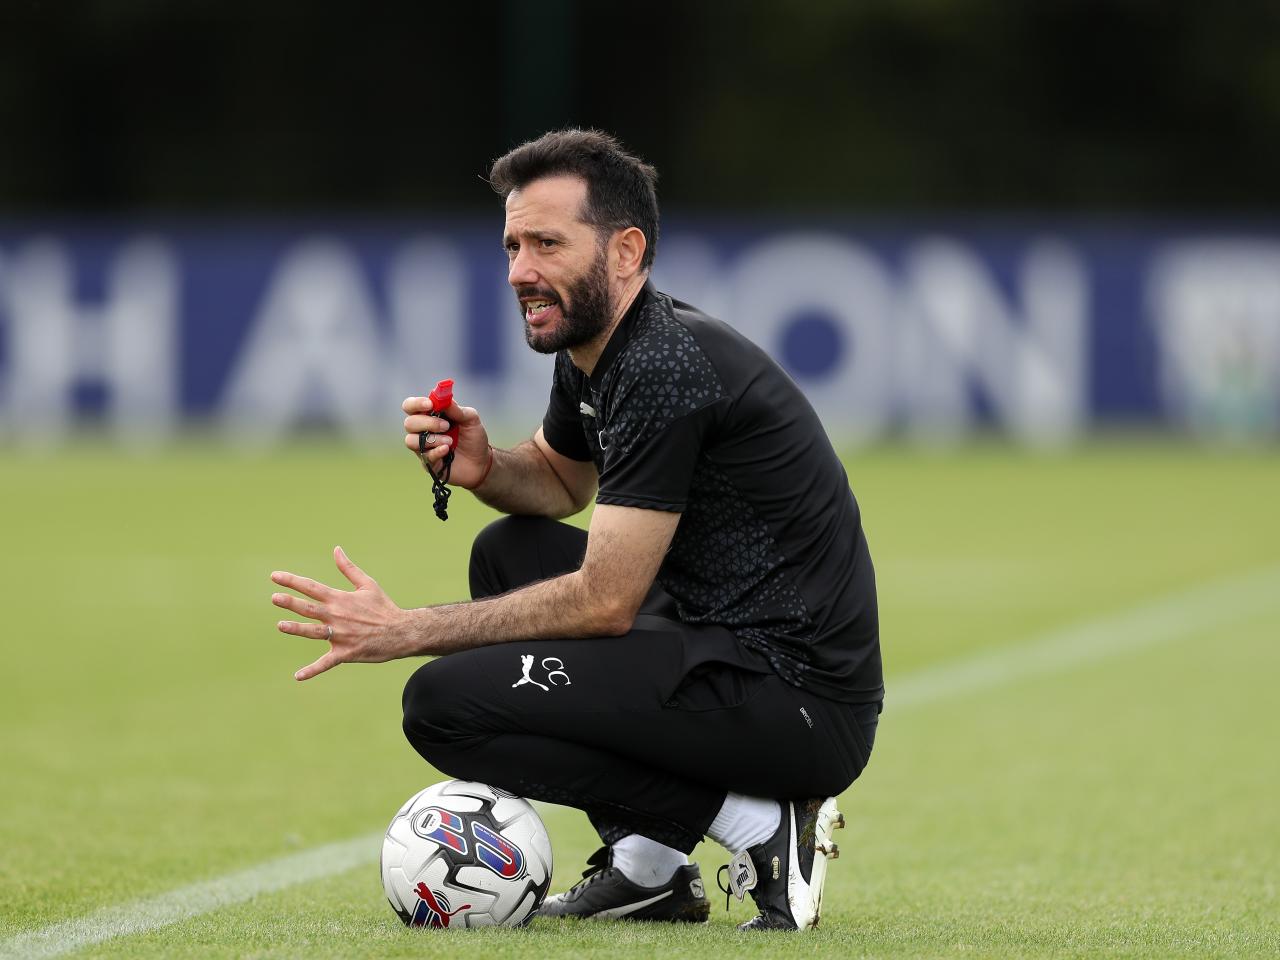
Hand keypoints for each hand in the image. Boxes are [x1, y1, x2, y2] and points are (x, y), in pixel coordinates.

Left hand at [271, 546, 417, 680]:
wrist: (402, 632)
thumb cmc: (384, 607)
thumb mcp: (368, 584)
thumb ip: (348, 568)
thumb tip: (336, 549)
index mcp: (341, 599)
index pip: (312, 587)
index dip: (292, 581)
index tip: (275, 576)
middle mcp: (338, 616)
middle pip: (310, 608)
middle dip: (291, 602)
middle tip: (275, 598)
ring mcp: (341, 635)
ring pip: (314, 632)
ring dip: (297, 629)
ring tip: (280, 625)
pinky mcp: (346, 653)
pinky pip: (326, 663)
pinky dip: (312, 670)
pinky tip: (298, 676)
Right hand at [403, 395, 492, 488]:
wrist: (482, 462)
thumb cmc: (473, 438)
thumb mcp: (471, 420)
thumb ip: (457, 409)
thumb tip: (444, 398)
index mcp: (430, 415)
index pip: (411, 406)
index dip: (416, 404)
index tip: (430, 404)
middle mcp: (423, 430)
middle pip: (409, 423)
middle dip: (427, 423)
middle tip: (446, 426)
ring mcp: (424, 447)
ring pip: (411, 440)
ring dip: (432, 439)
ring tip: (450, 441)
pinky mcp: (428, 462)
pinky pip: (424, 455)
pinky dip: (436, 451)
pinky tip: (447, 450)